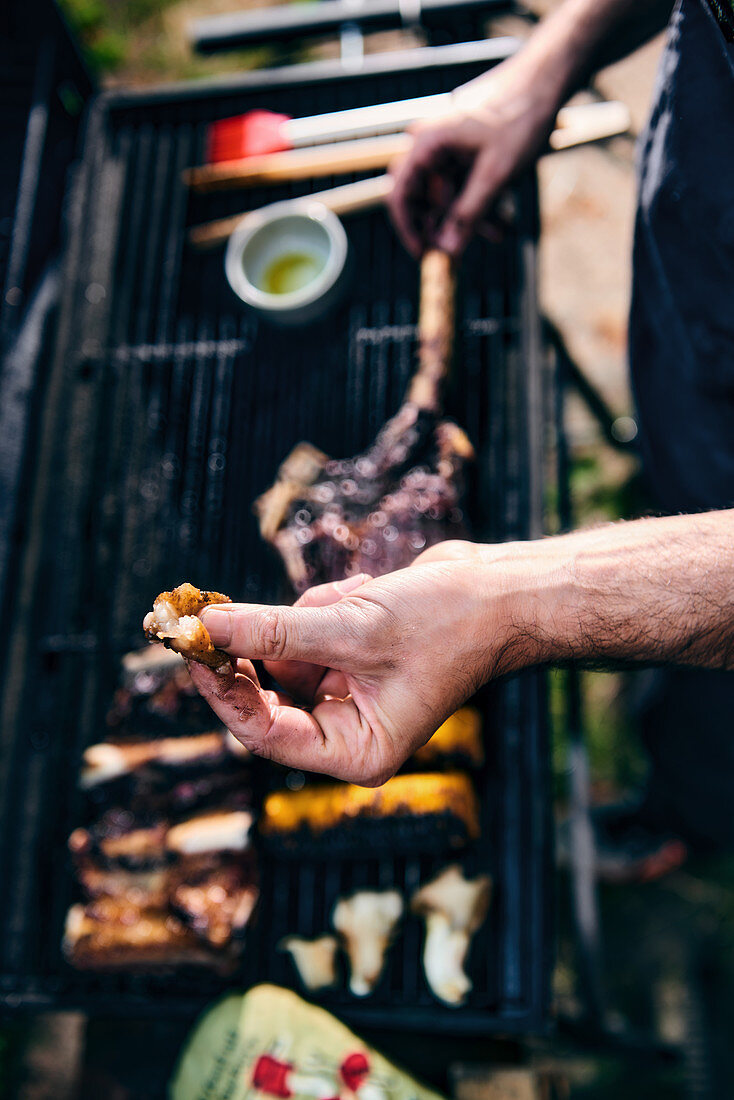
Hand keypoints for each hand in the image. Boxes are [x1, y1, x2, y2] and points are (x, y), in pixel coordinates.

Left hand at [186, 552, 547, 785]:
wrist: (501, 591)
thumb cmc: (446, 624)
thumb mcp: (353, 629)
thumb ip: (273, 631)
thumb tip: (207, 628)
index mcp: (356, 749)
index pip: (264, 732)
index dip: (224, 690)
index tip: (192, 647)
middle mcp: (350, 729)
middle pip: (267, 693)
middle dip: (255, 648)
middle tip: (213, 610)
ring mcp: (350, 691)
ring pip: (286, 652)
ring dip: (307, 617)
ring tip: (354, 599)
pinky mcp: (352, 656)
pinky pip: (309, 631)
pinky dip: (325, 606)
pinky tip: (367, 593)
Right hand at [388, 61, 556, 256]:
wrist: (547, 79)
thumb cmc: (520, 117)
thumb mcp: (496, 174)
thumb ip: (469, 213)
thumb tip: (448, 249)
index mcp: (428, 144)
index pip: (400, 194)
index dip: (409, 229)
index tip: (425, 254)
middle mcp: (431, 144)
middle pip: (423, 197)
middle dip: (444, 226)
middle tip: (461, 249)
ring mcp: (448, 145)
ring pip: (448, 193)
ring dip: (468, 216)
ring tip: (497, 233)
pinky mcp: (465, 148)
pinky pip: (463, 182)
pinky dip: (478, 201)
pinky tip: (500, 219)